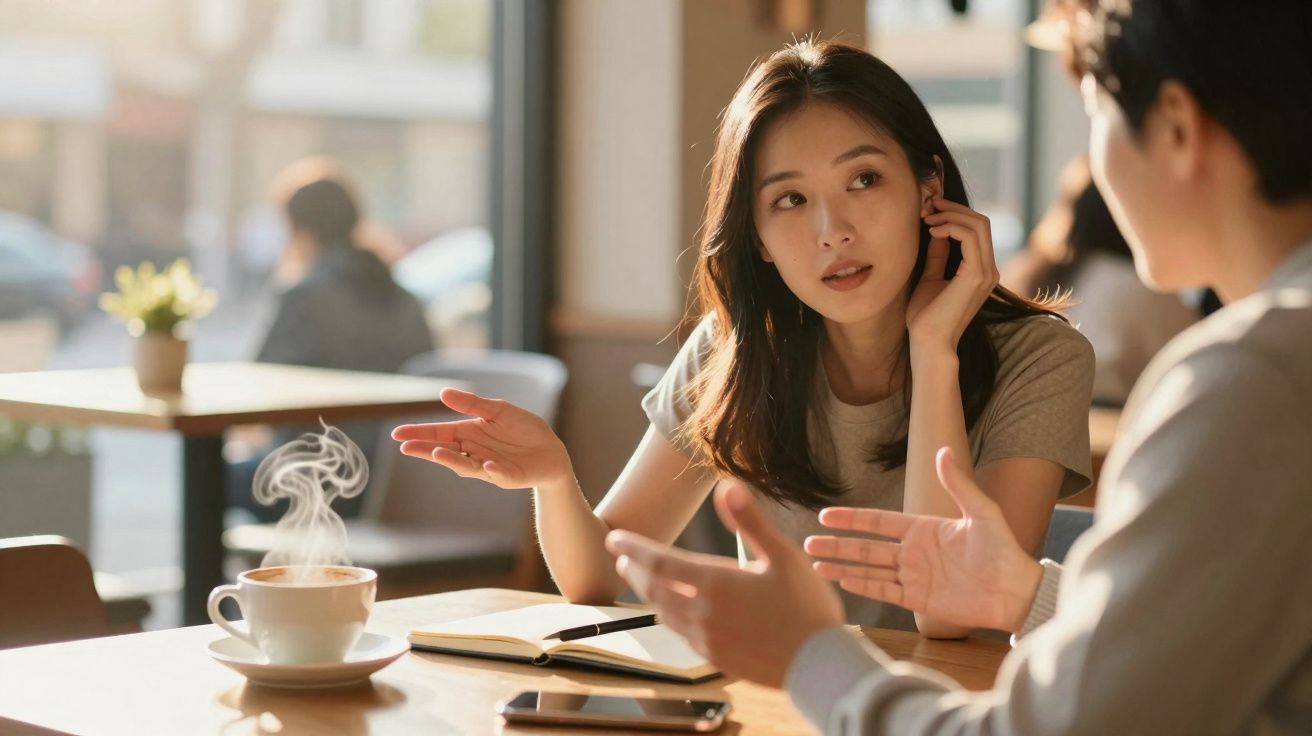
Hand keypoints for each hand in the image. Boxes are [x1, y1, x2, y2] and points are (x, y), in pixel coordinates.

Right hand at [390, 387, 572, 490]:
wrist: (551, 450)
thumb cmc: (523, 429)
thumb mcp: (498, 410)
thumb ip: (472, 404)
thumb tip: (442, 393)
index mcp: (468, 433)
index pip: (439, 433)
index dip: (419, 433)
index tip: (397, 434)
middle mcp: (473, 452)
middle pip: (445, 451)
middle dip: (425, 449)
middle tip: (405, 447)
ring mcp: (488, 466)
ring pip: (465, 465)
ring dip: (451, 460)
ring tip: (436, 453)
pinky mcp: (507, 477)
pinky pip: (497, 474)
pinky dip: (491, 470)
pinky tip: (487, 465)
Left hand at [605, 481, 843, 688]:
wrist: (820, 665)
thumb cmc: (807, 607)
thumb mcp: (784, 556)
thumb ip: (750, 521)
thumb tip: (727, 486)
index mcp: (716, 584)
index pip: (660, 562)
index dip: (634, 549)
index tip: (614, 539)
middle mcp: (703, 613)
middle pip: (655, 589)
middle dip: (635, 570)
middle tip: (622, 557)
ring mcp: (707, 639)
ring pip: (664, 613)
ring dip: (649, 594)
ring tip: (643, 580)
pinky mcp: (716, 658)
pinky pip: (681, 633)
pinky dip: (669, 616)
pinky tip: (674, 612)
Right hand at [805, 447, 1041, 633]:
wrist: (1015, 591)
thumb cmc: (1002, 549)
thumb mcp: (981, 512)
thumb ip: (958, 484)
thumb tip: (942, 451)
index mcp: (922, 529)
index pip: (878, 521)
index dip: (852, 519)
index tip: (826, 516)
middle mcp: (913, 552)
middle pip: (865, 547)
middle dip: (836, 546)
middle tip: (807, 543)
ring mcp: (914, 577)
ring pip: (869, 570)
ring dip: (842, 567)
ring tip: (815, 565)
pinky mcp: (919, 600)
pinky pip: (885, 592)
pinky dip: (863, 587)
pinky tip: (842, 582)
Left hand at [906, 198, 999, 352]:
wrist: (928, 344)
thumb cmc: (926, 318)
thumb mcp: (930, 277)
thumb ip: (937, 254)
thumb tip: (937, 228)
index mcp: (980, 271)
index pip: (977, 229)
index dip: (954, 213)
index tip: (929, 210)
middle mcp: (989, 270)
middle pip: (981, 222)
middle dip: (953, 208)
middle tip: (927, 206)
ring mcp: (986, 272)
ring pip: (978, 224)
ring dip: (950, 215)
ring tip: (926, 218)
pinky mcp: (977, 275)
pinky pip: (970, 237)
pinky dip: (951, 226)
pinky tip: (931, 230)